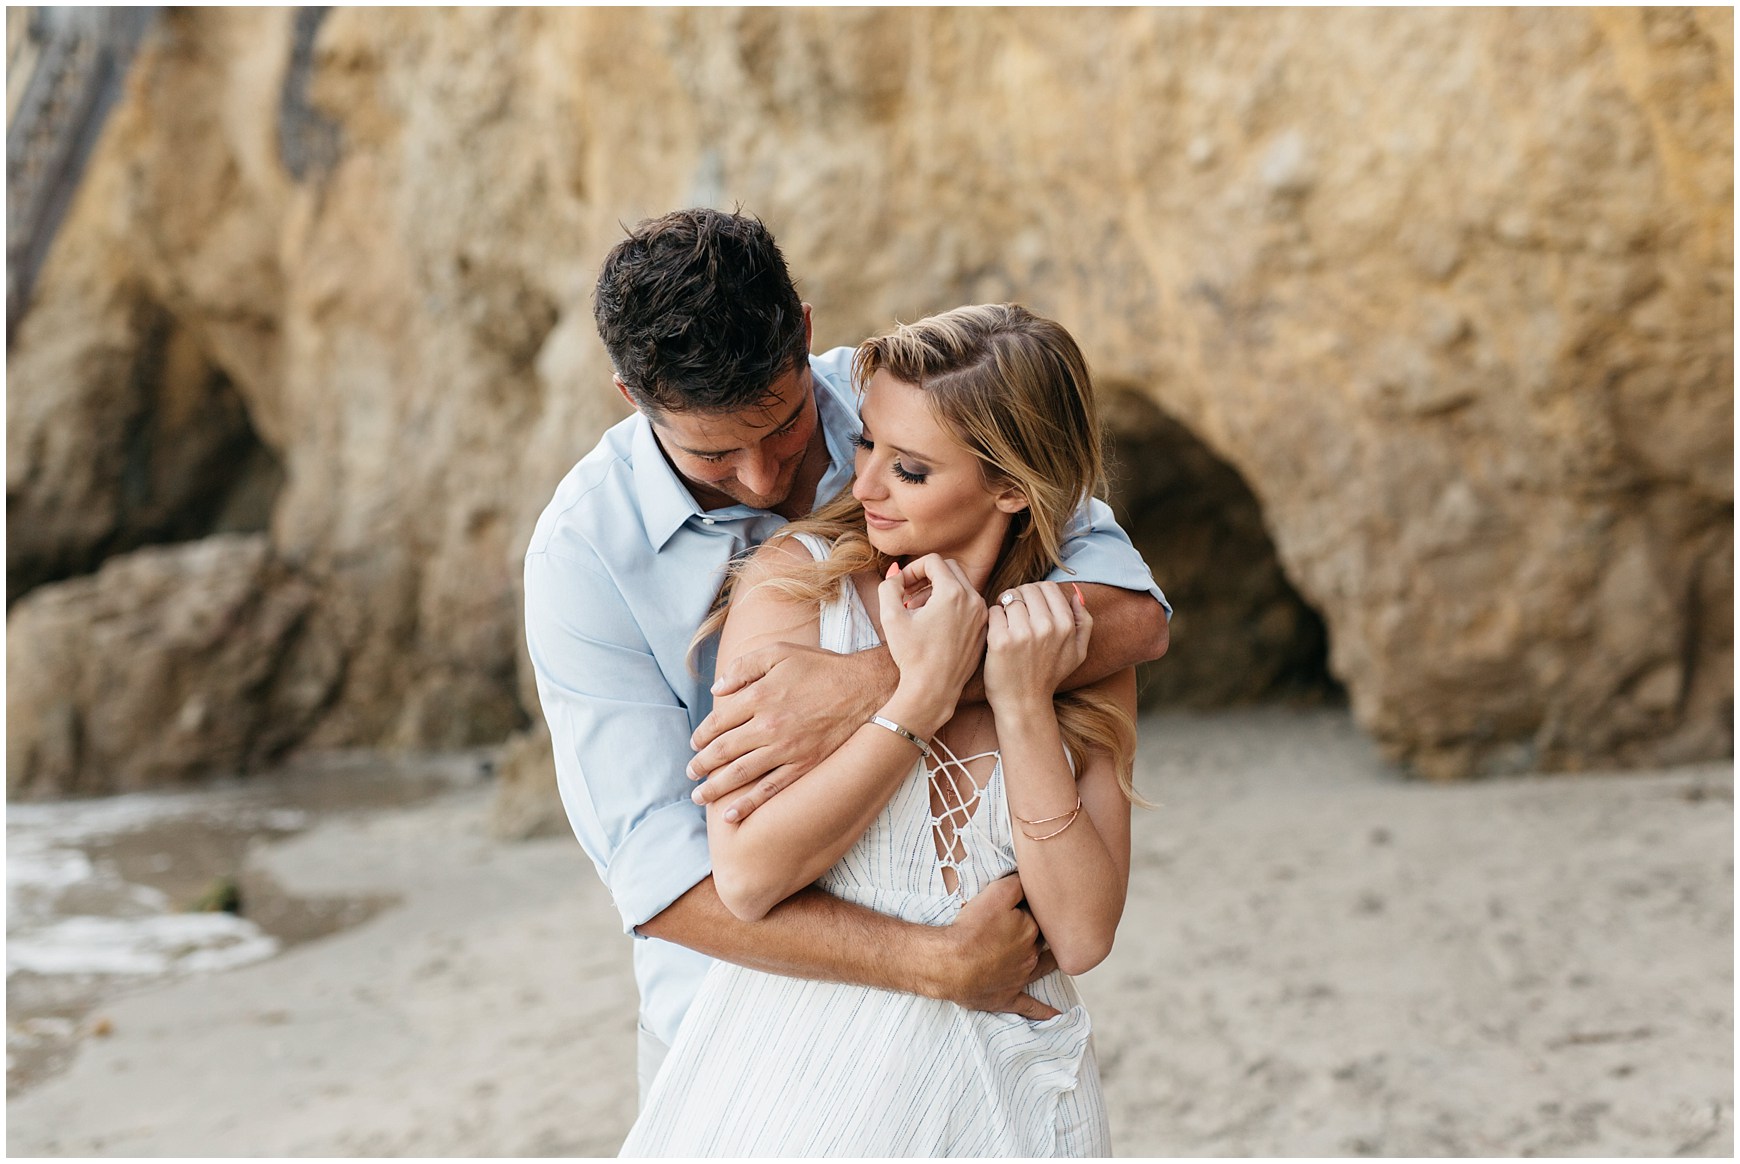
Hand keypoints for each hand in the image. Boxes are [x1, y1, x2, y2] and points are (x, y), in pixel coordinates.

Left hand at [689, 643, 898, 819]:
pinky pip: (770, 789)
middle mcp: (768, 725)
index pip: (718, 721)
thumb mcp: (780, 651)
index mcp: (759, 695)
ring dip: (714, 787)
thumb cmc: (821, 666)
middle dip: (701, 764)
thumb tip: (716, 690)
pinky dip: (748, 804)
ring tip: (699, 796)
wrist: (865, 688)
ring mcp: (786, 748)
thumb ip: (744, 667)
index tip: (695, 743)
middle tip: (691, 772)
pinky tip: (730, 814)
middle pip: (723, 750)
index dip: (702, 734)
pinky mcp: (804, 765)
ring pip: (740, 773)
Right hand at [877, 555, 986, 733]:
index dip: (912, 568)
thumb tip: (896, 574)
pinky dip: (952, 607)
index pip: (933, 561)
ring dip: (938, 591)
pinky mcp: (983, 630)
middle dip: (926, 577)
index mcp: (953, 592)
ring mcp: (982, 616)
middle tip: (908, 595)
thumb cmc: (912, 655)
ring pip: (961, 587)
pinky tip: (934, 625)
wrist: (933, 690)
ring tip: (919, 611)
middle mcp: (973, 600)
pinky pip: (969, 606)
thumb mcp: (891, 617)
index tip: (901, 586)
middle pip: (949, 569)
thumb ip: (889, 586)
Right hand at [925, 874, 1059, 1019]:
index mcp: (1031, 930)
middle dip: (1043, 933)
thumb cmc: (971, 928)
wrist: (951, 964)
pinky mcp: (1006, 998)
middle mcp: (1031, 955)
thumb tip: (1032, 880)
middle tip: (1041, 926)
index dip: (1031, 908)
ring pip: (1042, 969)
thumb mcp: (996, 893)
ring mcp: (1020, 978)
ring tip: (1058, 960)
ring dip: (1050, 964)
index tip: (1024, 904)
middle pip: (1041, 941)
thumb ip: (1018, 884)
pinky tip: (1054, 1014)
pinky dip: (1043, 1011)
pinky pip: (1029, 1006)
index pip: (1038, 915)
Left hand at [983, 581, 1090, 710]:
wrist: (1024, 703)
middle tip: (1014, 611)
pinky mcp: (1000, 640)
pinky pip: (994, 611)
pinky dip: (993, 617)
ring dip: (1005, 605)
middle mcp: (1046, 627)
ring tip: (1006, 621)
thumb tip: (1076, 595)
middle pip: (1028, 589)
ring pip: (1010, 598)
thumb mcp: (1078, 653)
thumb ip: (1084, 622)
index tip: (1029, 605)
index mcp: (1065, 626)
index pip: (1048, 587)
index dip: (1037, 592)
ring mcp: (1022, 633)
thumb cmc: (1050, 676)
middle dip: (1020, 596)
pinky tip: (996, 630)